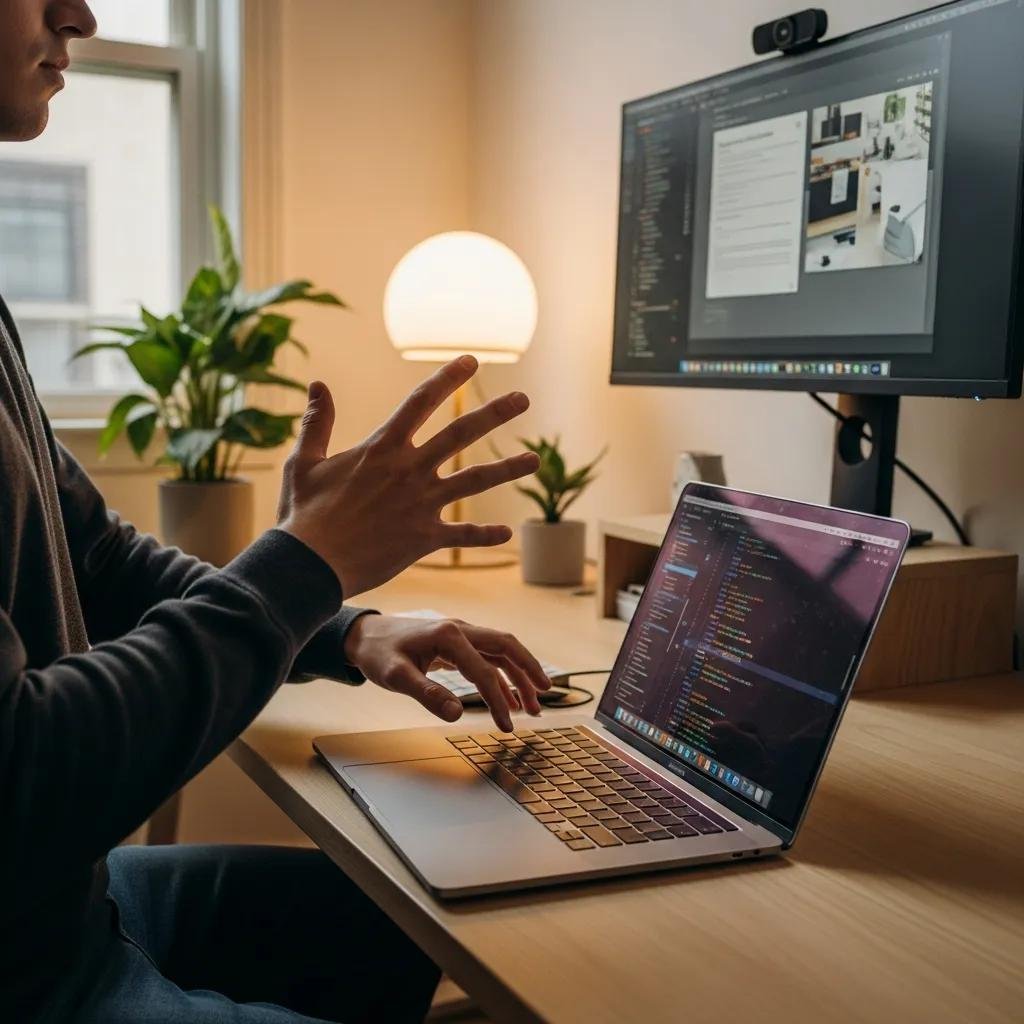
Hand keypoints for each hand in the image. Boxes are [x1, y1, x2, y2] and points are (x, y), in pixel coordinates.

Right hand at [277, 355, 538, 597]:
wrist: (311, 565)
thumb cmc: (304, 514)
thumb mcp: (305, 462)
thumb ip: (317, 422)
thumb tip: (318, 384)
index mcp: (382, 447)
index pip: (420, 401)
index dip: (447, 378)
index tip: (471, 361)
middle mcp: (409, 470)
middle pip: (460, 433)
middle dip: (494, 413)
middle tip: (523, 399)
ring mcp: (421, 504)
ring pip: (474, 481)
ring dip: (507, 469)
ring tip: (535, 460)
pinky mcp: (424, 537)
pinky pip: (463, 534)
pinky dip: (485, 535)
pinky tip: (507, 534)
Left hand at [343, 614, 551, 731]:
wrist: (364, 636)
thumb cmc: (378, 654)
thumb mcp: (396, 676)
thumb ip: (427, 694)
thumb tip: (456, 715)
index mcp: (449, 635)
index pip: (484, 670)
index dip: (498, 700)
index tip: (506, 726)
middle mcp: (461, 629)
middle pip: (506, 646)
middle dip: (528, 671)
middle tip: (547, 696)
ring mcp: (461, 634)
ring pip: (501, 651)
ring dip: (519, 675)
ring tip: (533, 705)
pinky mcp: (458, 643)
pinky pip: (489, 657)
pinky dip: (503, 675)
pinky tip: (510, 698)